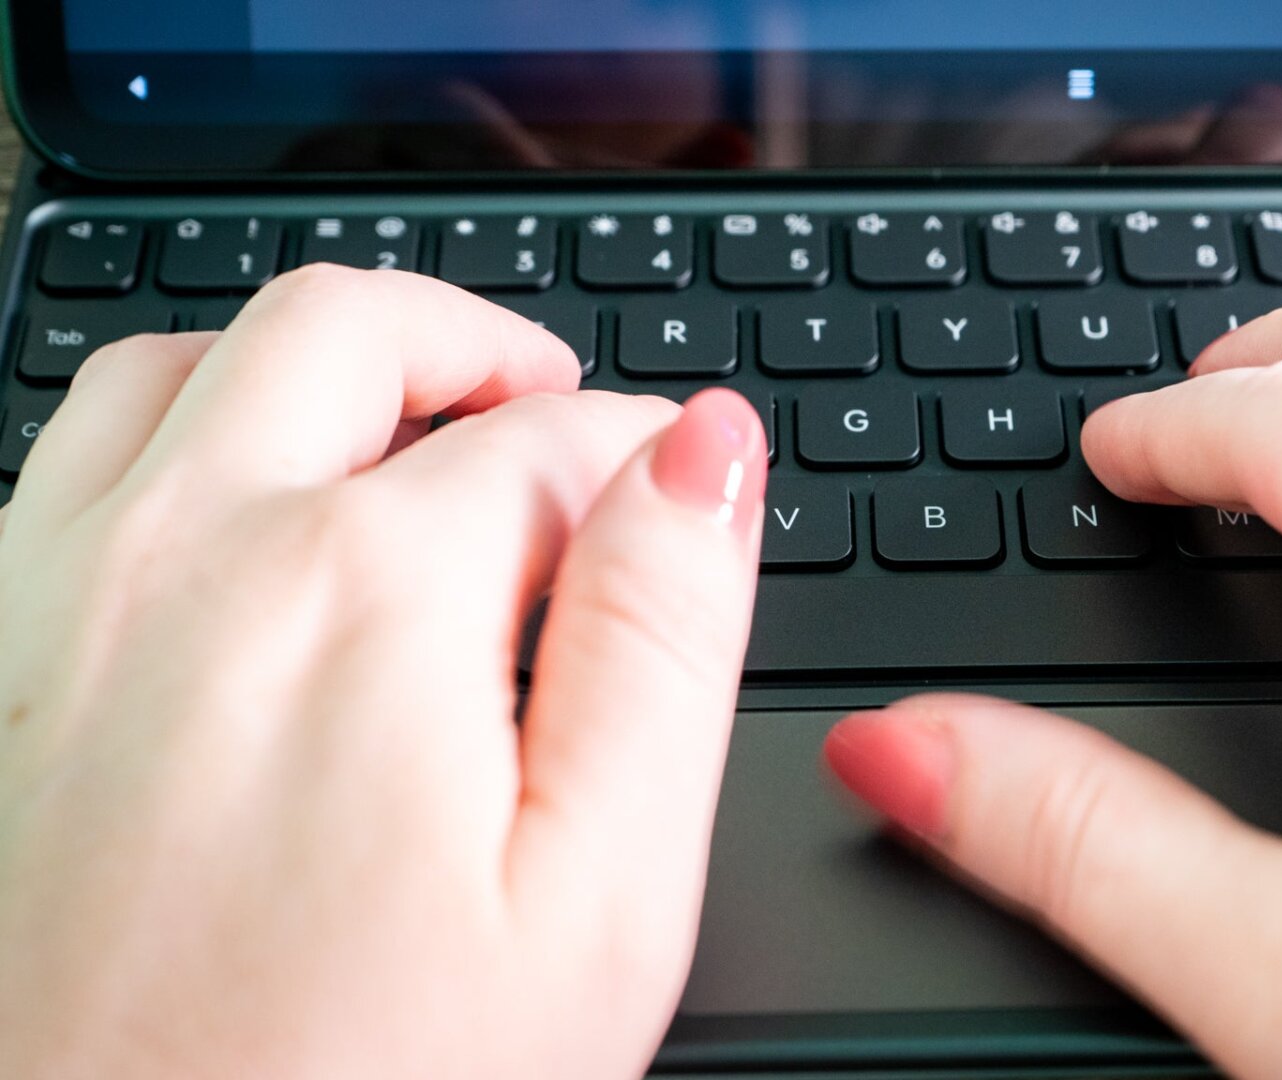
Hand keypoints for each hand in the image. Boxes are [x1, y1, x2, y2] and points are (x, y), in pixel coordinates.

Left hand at [0, 267, 765, 1078]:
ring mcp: (56, 596)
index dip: (649, 457)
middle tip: (555, 411)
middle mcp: (193, 553)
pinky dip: (173, 430)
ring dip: (318, 365)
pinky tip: (230, 517)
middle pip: (354, 331)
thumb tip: (705, 458)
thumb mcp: (598, 895)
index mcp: (371, 592)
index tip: (680, 499)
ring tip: (400, 433)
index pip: (555, 441)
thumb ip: (664, 643)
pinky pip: (65, 455)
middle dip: (482, 348)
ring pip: (187, 363)